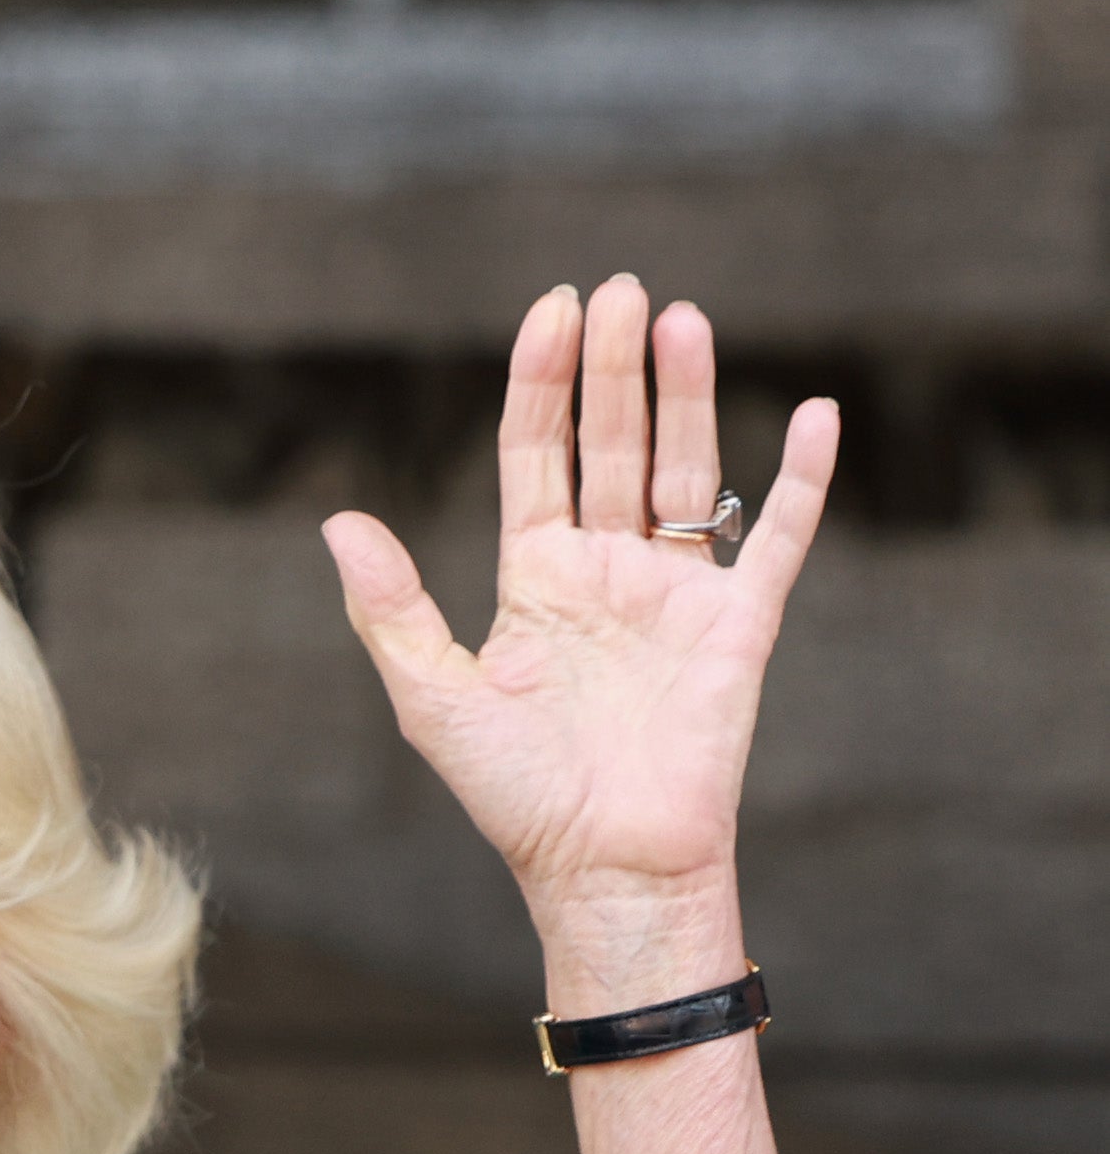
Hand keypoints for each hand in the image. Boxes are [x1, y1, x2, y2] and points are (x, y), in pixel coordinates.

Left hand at [323, 278, 839, 998]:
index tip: (553, 308)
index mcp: (533, 576)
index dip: (542, 381)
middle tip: (622, 288)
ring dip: (688, 397)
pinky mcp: (738, 627)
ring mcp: (674, 593)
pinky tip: (814, 414)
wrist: (603, 866)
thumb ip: (393, 607)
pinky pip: (775, 538)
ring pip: (684, 470)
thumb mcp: (433, 696)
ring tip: (682, 319)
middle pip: (610, 443)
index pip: (536, 454)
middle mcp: (604, 571)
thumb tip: (338, 521)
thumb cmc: (514, 794)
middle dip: (614, 368)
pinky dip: (798, 480)